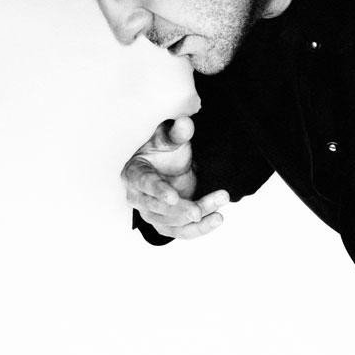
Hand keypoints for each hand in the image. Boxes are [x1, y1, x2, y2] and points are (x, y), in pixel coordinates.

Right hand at [121, 116, 229, 238]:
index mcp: (133, 173)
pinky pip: (181, 232)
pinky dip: (200, 228)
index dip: (159, 191)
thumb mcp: (169, 138)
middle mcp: (137, 197)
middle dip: (181, 209)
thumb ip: (176, 133)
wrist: (170, 165)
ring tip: (221, 199)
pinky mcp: (165, 224)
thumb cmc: (163, 150)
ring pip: (172, 223)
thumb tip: (185, 122)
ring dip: (198, 216)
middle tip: (199, 210)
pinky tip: (217, 218)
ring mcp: (150, 213)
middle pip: (157, 209)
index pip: (144, 184)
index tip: (174, 197)